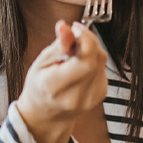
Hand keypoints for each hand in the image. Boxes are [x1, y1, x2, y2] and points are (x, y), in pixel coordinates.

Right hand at [15, 20, 107, 142]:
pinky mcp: (100, 95)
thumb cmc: (39, 88)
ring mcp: (91, 97)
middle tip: (73, 36)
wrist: (46, 115)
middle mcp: (77, 95)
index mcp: (56, 86)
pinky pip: (103, 70)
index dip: (86, 38)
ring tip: (73, 54)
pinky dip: (94, 61)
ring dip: (91, 50)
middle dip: (88, 40)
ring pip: (102, 62)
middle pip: (97, 59)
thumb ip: (57, 46)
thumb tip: (66, 27)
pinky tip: (79, 65)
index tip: (76, 27)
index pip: (85, 60)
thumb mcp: (40, 64)